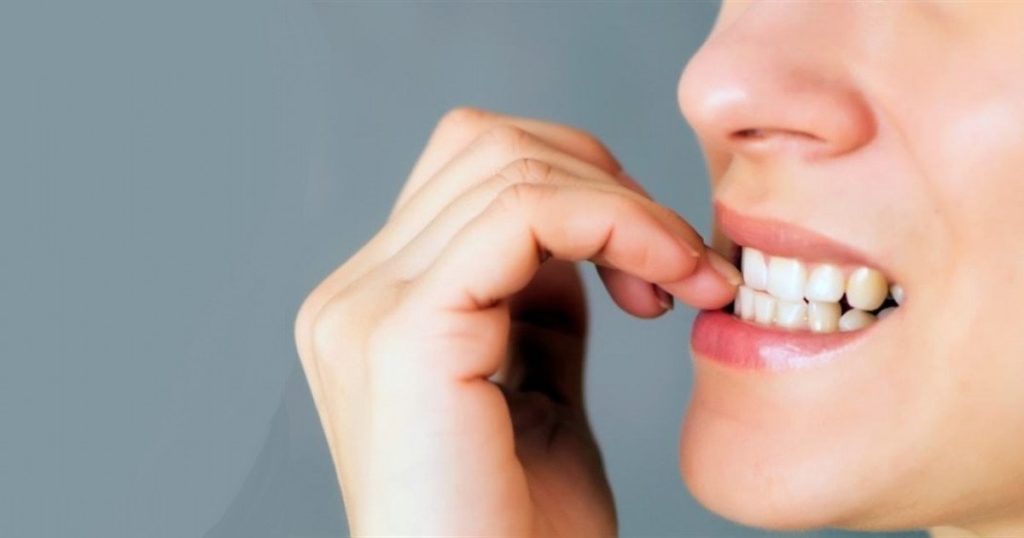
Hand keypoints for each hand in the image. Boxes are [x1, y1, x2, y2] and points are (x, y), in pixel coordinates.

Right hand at [294, 107, 738, 535]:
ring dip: (627, 206)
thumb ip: (538, 305)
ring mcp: (366, 310)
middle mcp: (353, 297)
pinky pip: (525, 213)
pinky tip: (665, 277)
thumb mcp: (537, 390)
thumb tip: (575, 235)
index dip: (581, 188)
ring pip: (509, 164)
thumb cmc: (522, 535)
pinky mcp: (405, 334)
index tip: (661, 262)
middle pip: (485, 146)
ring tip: (685, 277)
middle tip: (680, 261)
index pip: (470, 172)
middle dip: (606, 181)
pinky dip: (616, 223)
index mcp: (376, 308)